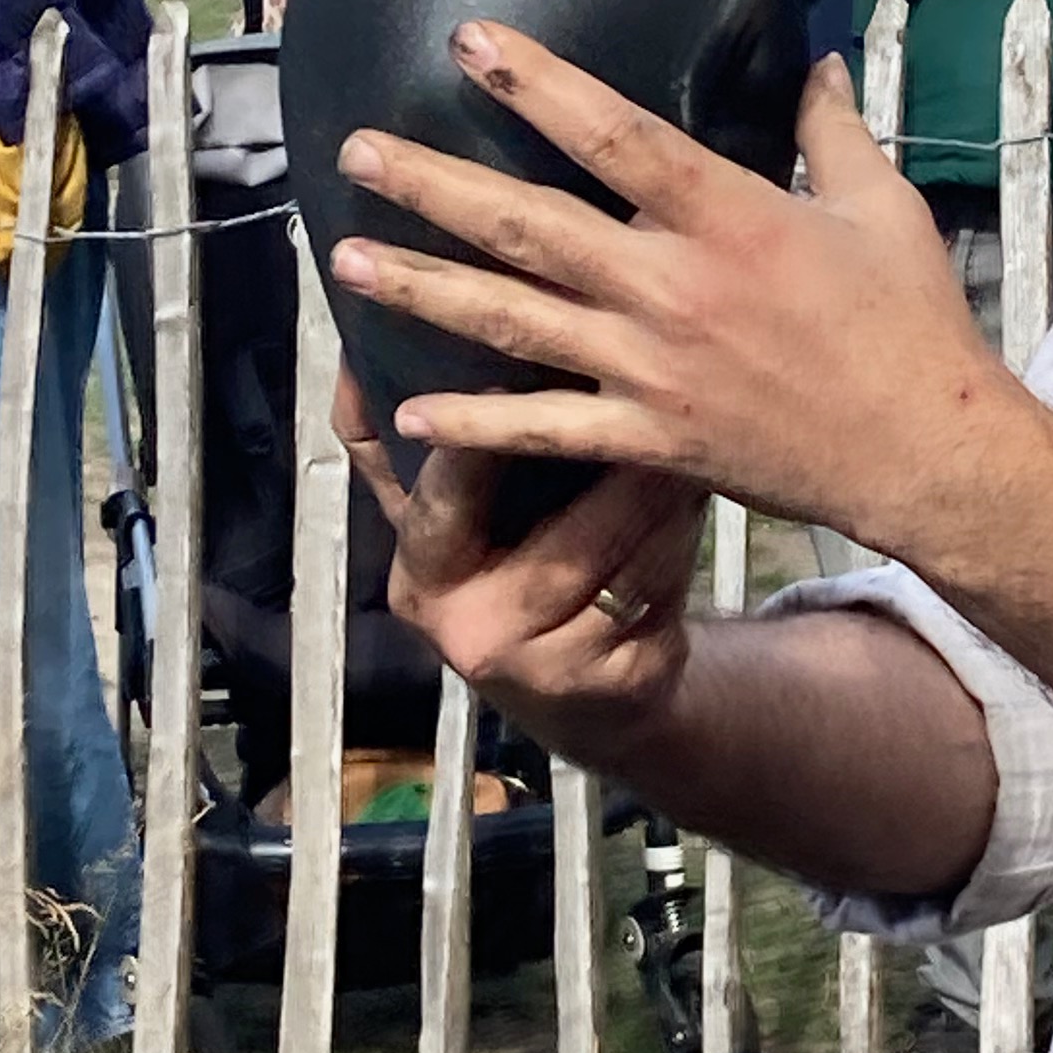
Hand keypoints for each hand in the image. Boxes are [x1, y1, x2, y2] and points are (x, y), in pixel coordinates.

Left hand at [329, 26, 1004, 544]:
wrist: (926, 451)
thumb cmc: (910, 323)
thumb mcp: (881, 205)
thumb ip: (829, 126)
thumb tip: (810, 54)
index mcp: (728, 217)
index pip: (613, 135)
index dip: (536, 84)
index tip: (469, 42)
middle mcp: (672, 288)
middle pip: (529, 227)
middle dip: (433, 186)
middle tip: (355, 153)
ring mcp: (651, 369)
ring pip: (513, 321)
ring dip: (423, 288)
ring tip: (344, 260)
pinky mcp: (649, 439)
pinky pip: (545, 431)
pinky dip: (474, 425)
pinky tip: (408, 408)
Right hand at [337, 366, 705, 759]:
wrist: (582, 703)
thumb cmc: (503, 579)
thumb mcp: (440, 528)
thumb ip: (394, 449)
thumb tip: (353, 349)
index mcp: (424, 581)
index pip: (440, 502)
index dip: (476, 439)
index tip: (511, 373)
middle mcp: (479, 633)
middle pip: (563, 531)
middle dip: (609, 458)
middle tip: (645, 384)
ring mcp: (554, 666)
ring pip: (625, 551)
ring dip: (664, 487)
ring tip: (688, 424)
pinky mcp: (622, 679)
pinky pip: (662, 582)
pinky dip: (683, 531)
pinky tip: (699, 487)